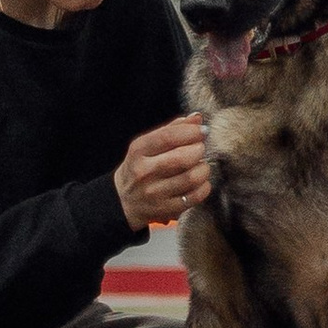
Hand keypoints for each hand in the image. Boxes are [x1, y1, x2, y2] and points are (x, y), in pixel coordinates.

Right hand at [116, 114, 211, 231]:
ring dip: (204, 169)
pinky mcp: (165, 209)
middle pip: (182, 158)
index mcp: (139, 151)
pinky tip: (201, 182)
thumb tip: (197, 118)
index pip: (168, 137)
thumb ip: (172, 129)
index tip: (203, 130)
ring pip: (191, 178)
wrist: (123, 201)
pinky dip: (204, 187)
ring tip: (201, 165)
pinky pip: (194, 197)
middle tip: (201, 149)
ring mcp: (154, 193)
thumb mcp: (147, 145)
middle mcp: (144, 172)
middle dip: (199, 150)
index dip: (191, 132)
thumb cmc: (140, 167)